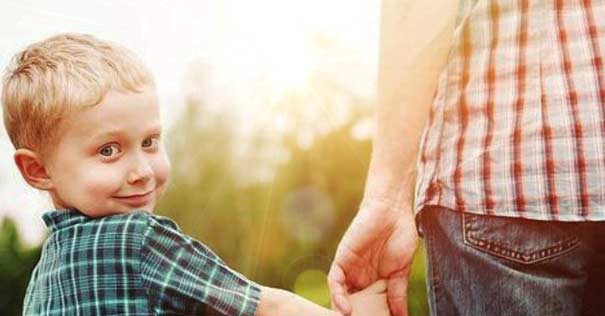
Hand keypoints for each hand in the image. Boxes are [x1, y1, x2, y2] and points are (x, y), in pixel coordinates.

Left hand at [328, 199, 417, 315]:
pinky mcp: (342, 259)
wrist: (393, 211)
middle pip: (352, 304)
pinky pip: (335, 281)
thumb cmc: (400, 236)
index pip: (366, 307)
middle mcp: (359, 278)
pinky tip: (345, 309)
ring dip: (341, 312)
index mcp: (374, 282)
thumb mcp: (401, 271)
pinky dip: (338, 296)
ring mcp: (350, 269)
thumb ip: (398, 294)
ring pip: (340, 296)